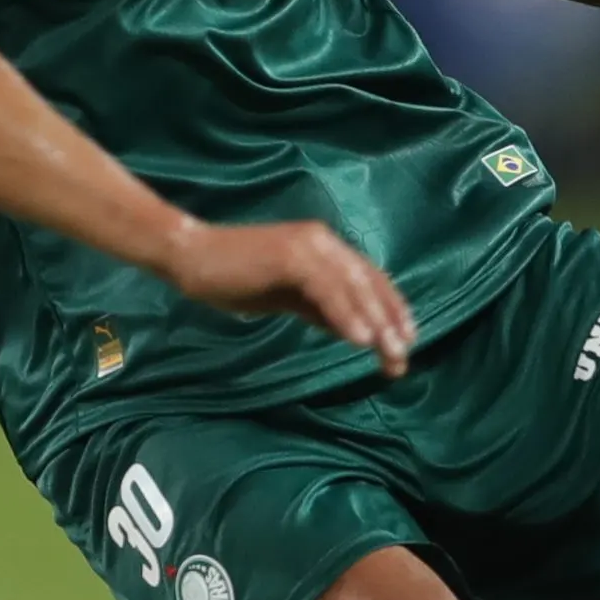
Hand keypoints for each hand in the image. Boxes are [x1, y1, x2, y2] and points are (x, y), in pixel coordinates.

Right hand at [158, 217, 417, 376]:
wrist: (193, 257)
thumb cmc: (237, 278)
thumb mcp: (289, 297)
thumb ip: (321, 308)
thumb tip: (356, 331)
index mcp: (326, 248)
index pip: (370, 278)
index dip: (392, 309)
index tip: (407, 341)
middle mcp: (324, 241)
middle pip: (369, 283)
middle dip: (390, 322)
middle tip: (403, 358)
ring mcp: (308, 246)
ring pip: (353, 287)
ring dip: (376, 323)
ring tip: (390, 354)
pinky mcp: (291, 256)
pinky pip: (327, 289)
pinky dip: (346, 315)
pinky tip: (359, 340)